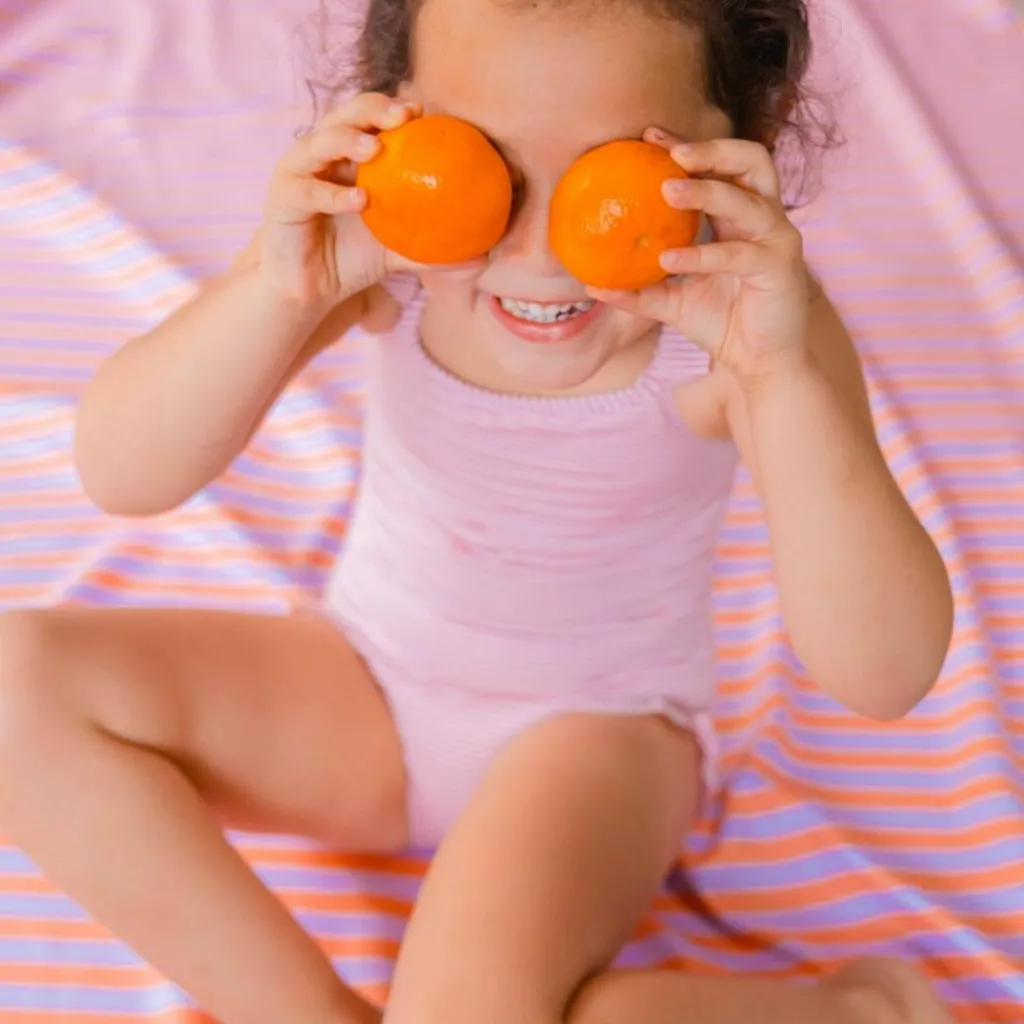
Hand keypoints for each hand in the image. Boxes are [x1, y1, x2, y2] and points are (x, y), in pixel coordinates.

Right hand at [261, 92, 468, 320]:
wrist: (312, 291)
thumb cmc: (352, 261)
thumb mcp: (399, 251)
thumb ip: (435, 249)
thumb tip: (483, 259)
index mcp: (350, 157)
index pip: (371, 120)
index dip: (395, 109)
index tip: (423, 113)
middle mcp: (323, 156)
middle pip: (346, 115)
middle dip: (373, 109)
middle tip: (402, 117)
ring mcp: (298, 172)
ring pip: (319, 141)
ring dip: (347, 138)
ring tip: (375, 147)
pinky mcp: (281, 198)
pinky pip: (307, 190)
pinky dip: (333, 194)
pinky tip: (359, 200)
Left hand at [588, 133, 810, 382]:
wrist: (757, 364)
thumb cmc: (720, 324)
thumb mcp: (671, 302)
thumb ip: (637, 289)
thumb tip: (589, 282)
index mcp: (742, 216)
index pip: (721, 167)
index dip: (688, 147)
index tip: (649, 136)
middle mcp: (765, 219)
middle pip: (752, 161)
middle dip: (712, 150)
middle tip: (671, 154)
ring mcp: (778, 240)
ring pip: (747, 200)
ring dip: (705, 191)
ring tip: (665, 190)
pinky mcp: (780, 268)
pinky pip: (737, 254)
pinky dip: (702, 253)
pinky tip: (668, 257)